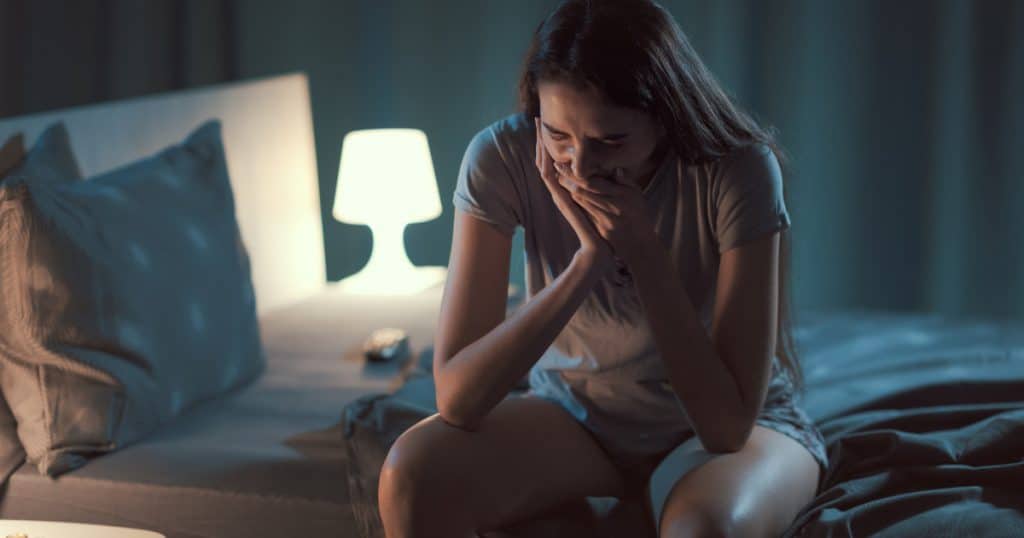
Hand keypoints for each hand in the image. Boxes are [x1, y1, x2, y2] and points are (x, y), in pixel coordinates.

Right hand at [534, 117, 614, 272]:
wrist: (596, 249)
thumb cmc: (600, 228)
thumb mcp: (601, 201)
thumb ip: (600, 187)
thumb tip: (608, 171)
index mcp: (568, 188)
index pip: (556, 162)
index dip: (551, 144)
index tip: (549, 126)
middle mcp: (560, 190)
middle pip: (546, 160)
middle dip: (542, 140)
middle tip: (538, 119)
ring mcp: (559, 196)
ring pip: (545, 167)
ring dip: (541, 148)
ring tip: (538, 130)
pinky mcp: (562, 202)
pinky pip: (551, 181)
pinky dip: (547, 166)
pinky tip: (545, 153)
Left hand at [553, 162, 657, 264]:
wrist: (640, 243)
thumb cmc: (639, 215)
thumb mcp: (637, 195)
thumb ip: (625, 181)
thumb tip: (612, 169)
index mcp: (623, 195)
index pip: (593, 183)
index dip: (575, 173)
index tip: (564, 164)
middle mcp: (614, 207)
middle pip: (583, 192)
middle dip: (567, 179)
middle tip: (557, 168)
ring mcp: (606, 220)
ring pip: (581, 202)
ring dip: (568, 189)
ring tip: (559, 178)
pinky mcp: (601, 230)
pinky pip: (585, 213)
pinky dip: (575, 202)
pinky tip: (568, 194)